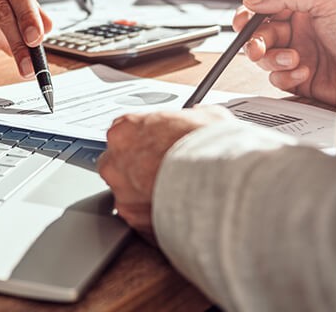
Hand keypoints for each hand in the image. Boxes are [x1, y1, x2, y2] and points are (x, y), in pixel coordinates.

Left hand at [97, 106, 232, 241]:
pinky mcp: (133, 220)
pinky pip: (140, 220)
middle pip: (118, 167)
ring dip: (146, 197)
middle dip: (138, 171)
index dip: (144, 143)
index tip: (157, 149)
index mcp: (126, 130)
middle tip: (165, 174)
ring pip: (128, 196)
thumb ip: (192, 117)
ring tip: (176, 197)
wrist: (220, 181)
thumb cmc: (211, 147)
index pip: (123, 135)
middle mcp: (115, 161)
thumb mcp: (207, 117)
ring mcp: (122, 193)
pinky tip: (177, 215)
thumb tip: (200, 116)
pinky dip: (155, 219)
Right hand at [234, 0, 335, 105]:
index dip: (249, 16)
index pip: (264, 11)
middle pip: (259, 37)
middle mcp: (299, 34)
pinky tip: (303, 71)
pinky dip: (285, 76)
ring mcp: (298, 58)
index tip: (243, 22)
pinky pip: (278, 80)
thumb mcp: (326, 0)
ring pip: (264, 60)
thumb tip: (253, 0)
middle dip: (256, 41)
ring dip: (273, 59)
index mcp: (302, 11)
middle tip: (259, 47)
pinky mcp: (301, 81)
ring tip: (292, 58)